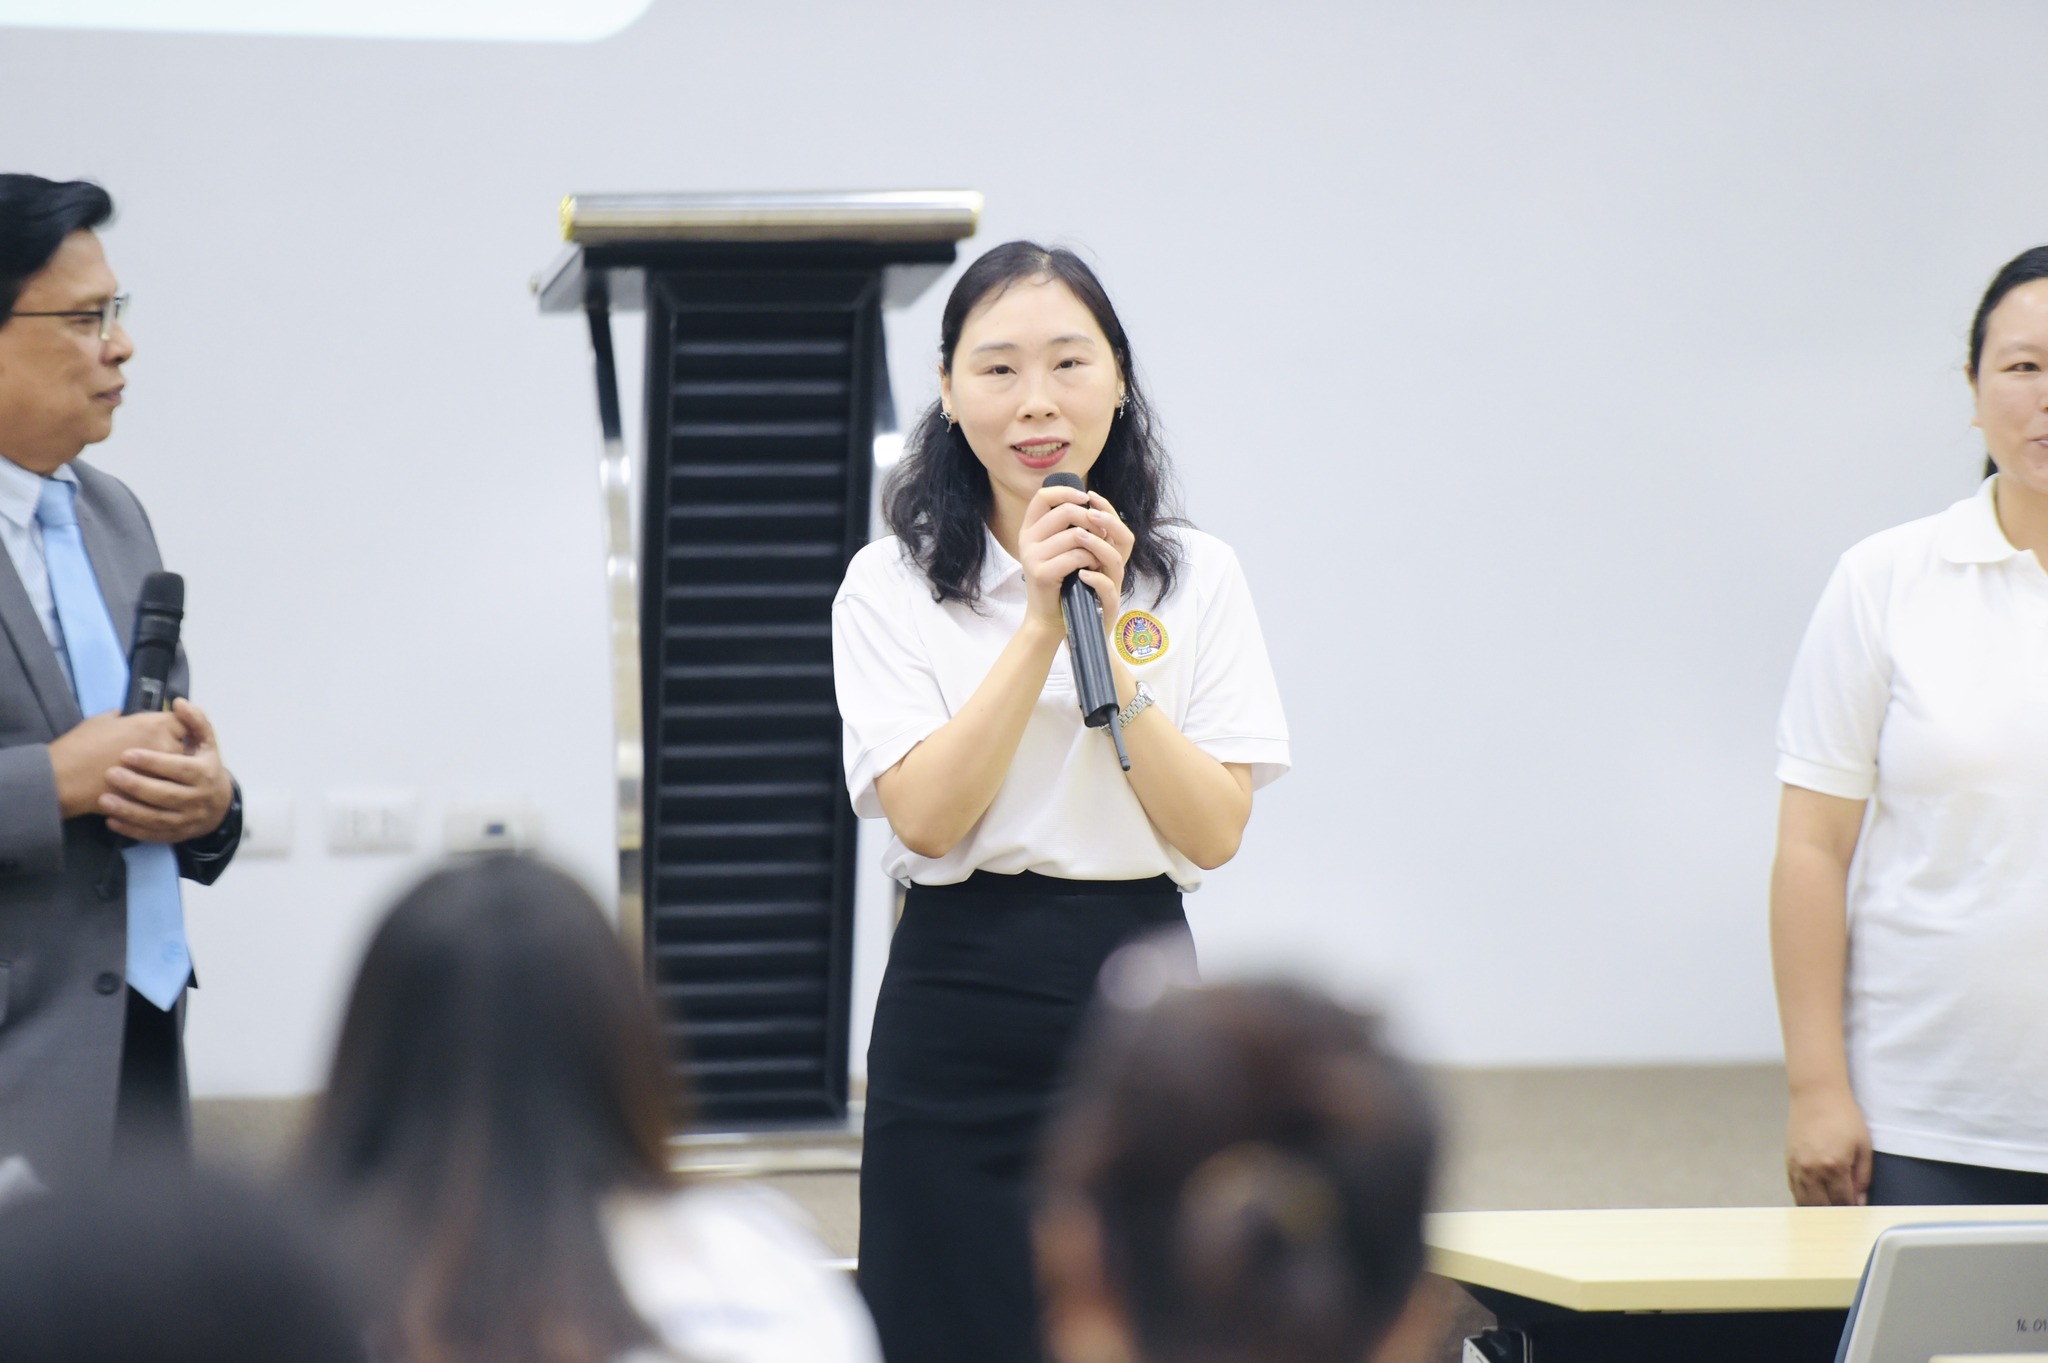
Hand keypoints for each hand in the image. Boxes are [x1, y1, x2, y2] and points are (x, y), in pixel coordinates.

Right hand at [49, 710, 188, 818]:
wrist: (63, 779)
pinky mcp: (154, 795)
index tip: (167, 731)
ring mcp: (163, 773)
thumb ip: (124, 717)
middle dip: (175, 750)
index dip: (175, 727)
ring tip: (154, 774)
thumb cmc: (80, 745)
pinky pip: (166, 792)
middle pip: (185, 747)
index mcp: (155, 724)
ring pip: (178, 773)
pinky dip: (159, 791)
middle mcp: (165, 746)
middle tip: (159, 754)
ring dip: (169, 773)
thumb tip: (130, 716)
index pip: (182, 723)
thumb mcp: (103, 721)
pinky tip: (147, 790)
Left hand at [99, 699, 233, 843]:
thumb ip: (194, 721)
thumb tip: (179, 703)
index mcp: (204, 773)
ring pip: (157, 818)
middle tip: (110, 774)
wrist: (219, 805)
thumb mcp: (206, 743)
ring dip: (129, 810)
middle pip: (166, 795)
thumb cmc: (205, 767)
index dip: (154, 762)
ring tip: (104, 800)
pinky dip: (132, 829)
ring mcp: (188, 819)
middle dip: (137, 785)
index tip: (127, 754)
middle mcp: (198, 799)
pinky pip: (153, 834)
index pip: (179, 768)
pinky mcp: (177, 835)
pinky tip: (111, 820)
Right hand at [1017, 484, 1130, 630]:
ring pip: (1074, 535)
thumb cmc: (1063, 580)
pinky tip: (1092, 568)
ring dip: (1095, 543)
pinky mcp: (1041, 573)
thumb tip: (1091, 500)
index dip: (1066, 492)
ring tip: (1098, 555)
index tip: (1086, 499)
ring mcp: (1031, 556)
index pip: (1043, 496)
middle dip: (1091, 519)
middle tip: (1102, 534)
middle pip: (1064, 511)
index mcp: (1030, 529)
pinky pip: (1076, 556)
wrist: (1051, 617)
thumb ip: (1070, 525)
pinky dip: (1091, 560)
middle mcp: (1026, 540)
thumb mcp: (1063, 548)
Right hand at [1786, 1085, 1872, 1204]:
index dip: (1853, 1211)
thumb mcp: (1863, 1146)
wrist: (1816, 1095)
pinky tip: (1815, 1199)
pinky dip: (1805, 1198)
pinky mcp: (1789, 1162)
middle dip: (1836, 1215)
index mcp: (1834, 1167)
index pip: (1844, 1202)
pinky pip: (1794, 1189)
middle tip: (1847, 1216)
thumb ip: (1863, 1177)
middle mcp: (1812, 1170)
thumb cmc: (1844, 1117)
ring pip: (1805, 1202)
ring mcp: (1797, 1166)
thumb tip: (1859, 1200)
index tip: (1860, 1213)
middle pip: (1822, 1207)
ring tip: (1831, 1212)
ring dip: (1819, 1210)